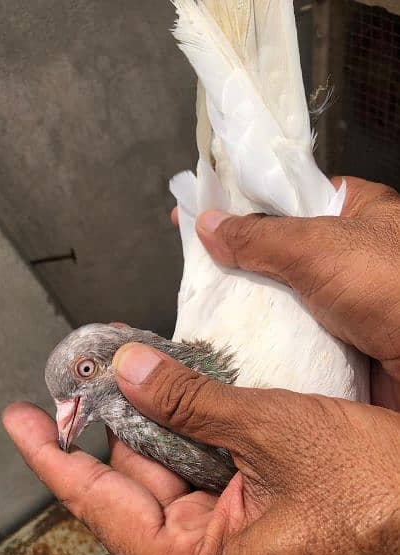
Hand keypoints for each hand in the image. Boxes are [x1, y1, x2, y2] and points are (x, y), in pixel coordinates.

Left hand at [4, 344, 399, 554]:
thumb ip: (193, 403)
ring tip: (137, 365)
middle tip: (94, 367)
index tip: (21, 420)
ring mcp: (231, 534)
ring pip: (168, 465)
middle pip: (133, 479)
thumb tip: (131, 372)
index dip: (53, 456)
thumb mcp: (273, 433)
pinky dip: (188, 422)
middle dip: (113, 418)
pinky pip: (201, 462)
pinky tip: (180, 387)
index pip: (100, 505)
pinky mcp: (253, 509)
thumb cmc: (378, 494)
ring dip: (154, 414)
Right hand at [194, 177, 399, 409]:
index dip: (241, 202)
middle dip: (239, 259)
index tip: (199, 214)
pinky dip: (268, 333)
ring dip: (251, 301)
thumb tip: (208, 224)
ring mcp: (345, 298)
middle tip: (194, 267)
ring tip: (203, 304)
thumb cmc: (392, 287)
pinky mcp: (341, 338)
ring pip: (285, 292)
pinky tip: (235, 337)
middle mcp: (351, 252)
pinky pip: (294, 329)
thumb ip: (261, 235)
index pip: (288, 196)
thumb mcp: (319, 248)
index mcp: (357, 211)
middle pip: (280, 248)